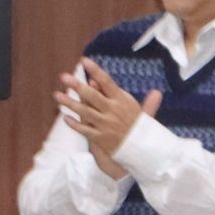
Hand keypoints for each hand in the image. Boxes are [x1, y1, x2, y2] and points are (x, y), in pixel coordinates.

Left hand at [55, 59, 162, 179]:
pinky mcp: (100, 138)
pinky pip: (85, 130)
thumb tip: (157, 91)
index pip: (107, 82)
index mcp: (123, 101)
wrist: (143, 152)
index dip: (95, 71)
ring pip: (84, 112)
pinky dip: (75, 124)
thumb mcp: (144, 115)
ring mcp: (105, 125)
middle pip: (92, 96)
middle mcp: (113, 111)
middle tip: (63, 77)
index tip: (84, 61)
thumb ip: (146, 102)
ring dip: (70, 103)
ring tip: (57, 95)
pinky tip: (65, 118)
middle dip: (77, 86)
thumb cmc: (141, 131)